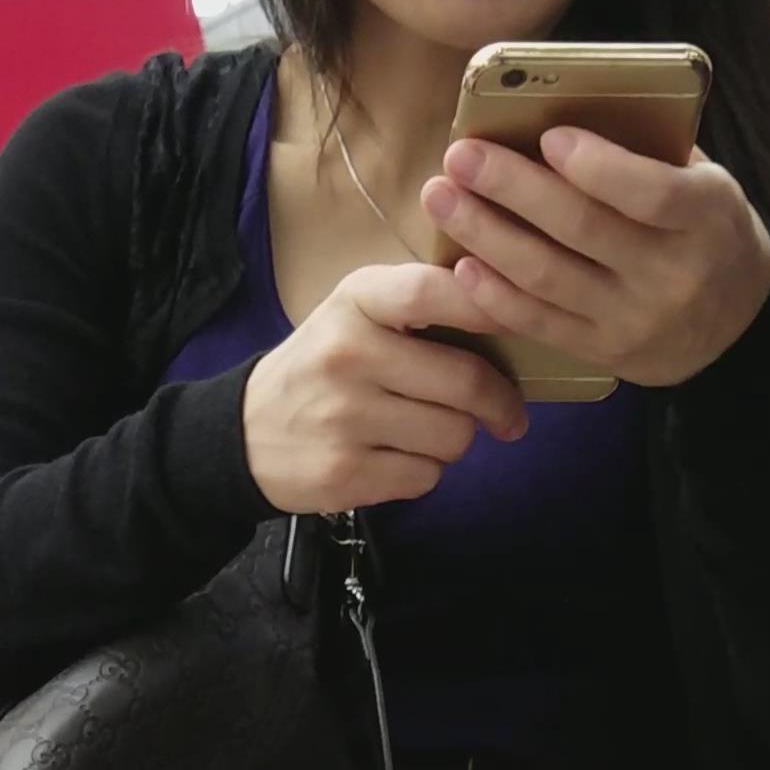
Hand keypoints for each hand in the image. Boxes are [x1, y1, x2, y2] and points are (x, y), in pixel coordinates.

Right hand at [240, 256, 529, 512]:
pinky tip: (394, 459)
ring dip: (453, 441)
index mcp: (355, 301)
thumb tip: (515, 312)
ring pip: (453, 436)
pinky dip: (423, 473)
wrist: (244, 435)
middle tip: (507, 414)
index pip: (432, 292)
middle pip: (464, 381)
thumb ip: (420, 303)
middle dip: (497, 403)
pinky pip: (425, 477)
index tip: (525, 322)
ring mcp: (343, 417)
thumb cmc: (323, 366)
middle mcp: (347, 354)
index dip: (489, 305)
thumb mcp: (355, 313)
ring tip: (423, 432)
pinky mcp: (343, 473)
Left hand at [420, 130, 769, 390]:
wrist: (734, 325)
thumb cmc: (704, 229)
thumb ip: (649, 153)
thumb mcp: (704, 183)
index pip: (650, 192)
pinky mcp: (603, 352)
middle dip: (513, 188)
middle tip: (461, 155)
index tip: (548, 136)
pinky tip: (461, 261)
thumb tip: (563, 108)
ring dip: (486, 235)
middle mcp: (672, 274)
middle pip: (582, 228)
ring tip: (441, 197)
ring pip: (548, 276)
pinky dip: (495, 293)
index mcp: (707, 217)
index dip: (597, 167)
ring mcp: (634, 319)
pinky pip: (539, 322)